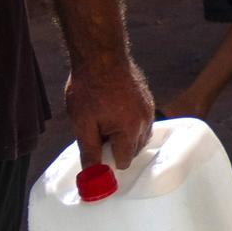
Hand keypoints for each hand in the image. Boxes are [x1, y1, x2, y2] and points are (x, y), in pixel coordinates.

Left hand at [66, 52, 158, 174]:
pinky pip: (143, 122)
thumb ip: (89, 151)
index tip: (95, 152)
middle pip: (133, 151)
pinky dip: (131, 124)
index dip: (107, 160)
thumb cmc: (89, 87)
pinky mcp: (148, 99)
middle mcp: (144, 122)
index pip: (123, 161)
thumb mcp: (82, 123)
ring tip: (106, 123)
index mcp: (129, 130)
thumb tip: (91, 175)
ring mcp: (148, 109)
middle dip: (116, 148)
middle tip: (97, 134)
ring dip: (125, 137)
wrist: (101, 55)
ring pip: (140, 137)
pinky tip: (115, 113)